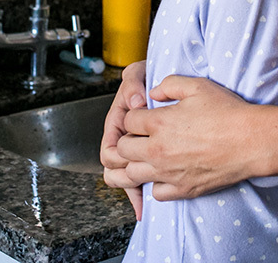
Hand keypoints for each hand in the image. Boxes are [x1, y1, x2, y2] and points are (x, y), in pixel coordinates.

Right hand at [100, 61, 147, 218]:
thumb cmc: (150, 77)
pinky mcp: (150, 156)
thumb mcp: (139, 73)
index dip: (117, 156)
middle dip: (124, 176)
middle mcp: (125, 138)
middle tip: (141, 178)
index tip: (128, 157)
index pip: (110, 148)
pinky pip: (141, 180)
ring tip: (145, 196)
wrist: (167, 80)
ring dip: (132, 187)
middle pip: (115, 168)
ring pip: (126, 178)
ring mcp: (137, 148)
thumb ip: (133, 83)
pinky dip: (142, 192)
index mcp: (119, 122)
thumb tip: (136, 101)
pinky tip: (146, 205)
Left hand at [118, 75, 262, 200]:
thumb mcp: (198, 86)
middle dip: (128, 139)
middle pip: (122, 149)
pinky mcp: (181, 189)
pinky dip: (156, 184)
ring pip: (131, 174)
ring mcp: (168, 172)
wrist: (251, 141)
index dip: (135, 116)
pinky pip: (155, 192)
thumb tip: (153, 92)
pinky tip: (166, 173)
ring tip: (149, 156)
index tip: (145, 116)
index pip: (127, 121)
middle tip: (142, 136)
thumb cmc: (228, 112)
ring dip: (135, 163)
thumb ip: (170, 84)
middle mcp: (157, 149)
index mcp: (159, 122)